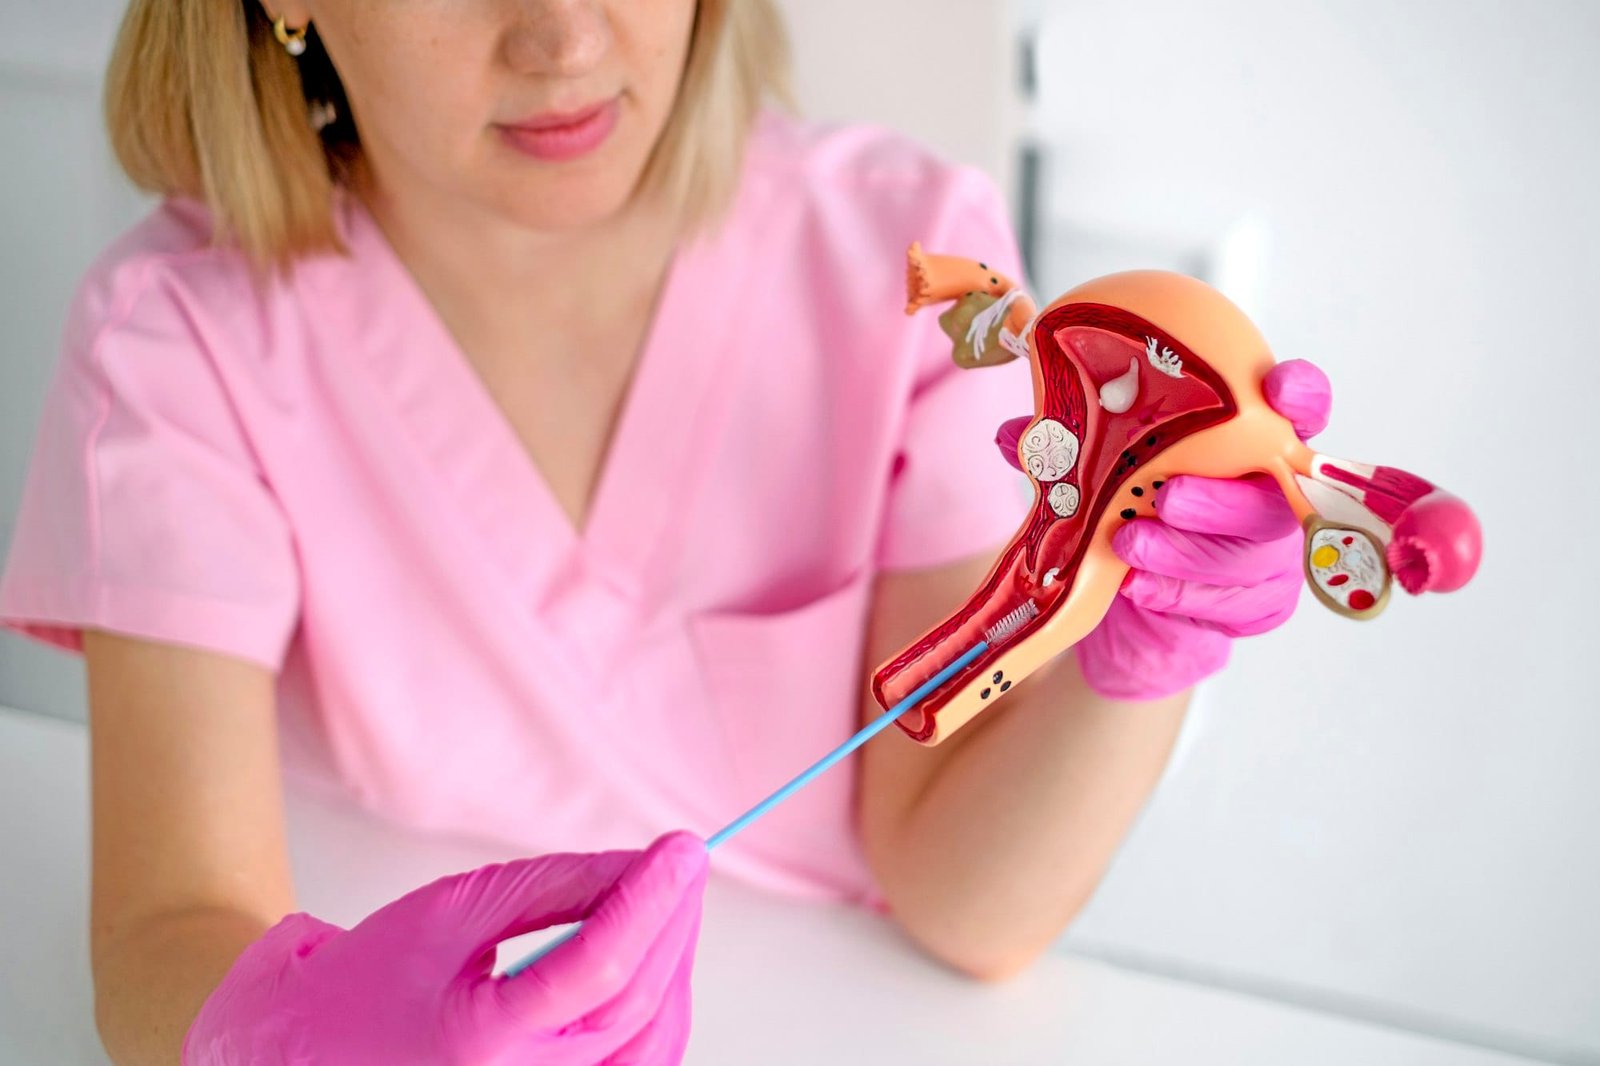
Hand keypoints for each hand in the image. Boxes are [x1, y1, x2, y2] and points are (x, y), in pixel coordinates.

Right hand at [183, 830, 708, 1065]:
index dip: (649, 900)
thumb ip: (552, 887)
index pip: (598, 970)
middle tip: (686, 861)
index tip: (684, 848)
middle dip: (671, 923)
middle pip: (634, 1005)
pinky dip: (657, 1006)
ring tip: (672, 900)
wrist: (309, 1051)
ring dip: (674, 965)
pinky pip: (636, 1064)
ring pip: (651, 1043)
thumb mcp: (454, 908)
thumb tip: (641, 864)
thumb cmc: (370, 978)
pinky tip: (654, 954)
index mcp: (479, 1046)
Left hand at [1074, 360, 1332, 699]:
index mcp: (1249, 442)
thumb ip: (1070, 447)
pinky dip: (1175, 596)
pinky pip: (1226, 605)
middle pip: (1273, 494)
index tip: (1278, 388)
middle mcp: (1271, 495)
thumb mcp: (1100, 473)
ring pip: (1245, 556)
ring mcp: (1270, 555)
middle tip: (1166, 497)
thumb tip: (1015, 432)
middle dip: (1220, 497)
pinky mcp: (1257, 607)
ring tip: (1129, 544)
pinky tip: (1136, 588)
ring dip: (1185, 553)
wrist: (1134, 603)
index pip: (1298, 409)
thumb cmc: (1130, 513)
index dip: (1299, 396)